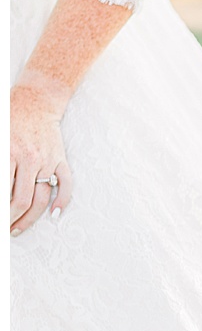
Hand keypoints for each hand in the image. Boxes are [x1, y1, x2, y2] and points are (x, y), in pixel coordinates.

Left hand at [10, 73, 75, 236]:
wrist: (35, 100)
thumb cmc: (10, 118)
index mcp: (10, 154)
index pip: (4, 193)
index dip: (1, 212)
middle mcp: (31, 160)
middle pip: (22, 201)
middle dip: (11, 220)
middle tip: (5, 230)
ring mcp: (48, 161)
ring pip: (41, 198)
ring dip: (30, 218)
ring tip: (18, 228)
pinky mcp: (60, 160)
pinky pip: (66, 185)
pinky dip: (62, 202)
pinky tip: (54, 214)